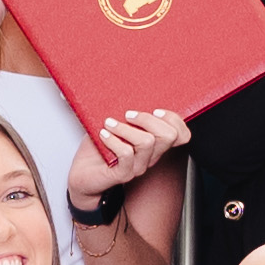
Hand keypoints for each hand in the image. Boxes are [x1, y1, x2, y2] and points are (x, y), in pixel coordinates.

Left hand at [70, 106, 187, 208]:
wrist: (82, 174)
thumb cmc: (99, 149)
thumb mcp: (117, 125)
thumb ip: (128, 114)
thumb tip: (130, 91)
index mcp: (154, 144)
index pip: (182, 135)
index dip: (173, 119)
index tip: (154, 110)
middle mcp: (150, 156)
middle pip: (169, 136)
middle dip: (148, 119)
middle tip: (128, 115)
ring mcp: (138, 166)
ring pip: (147, 142)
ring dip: (126, 128)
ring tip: (109, 124)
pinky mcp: (123, 173)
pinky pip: (126, 153)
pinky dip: (113, 140)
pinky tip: (103, 135)